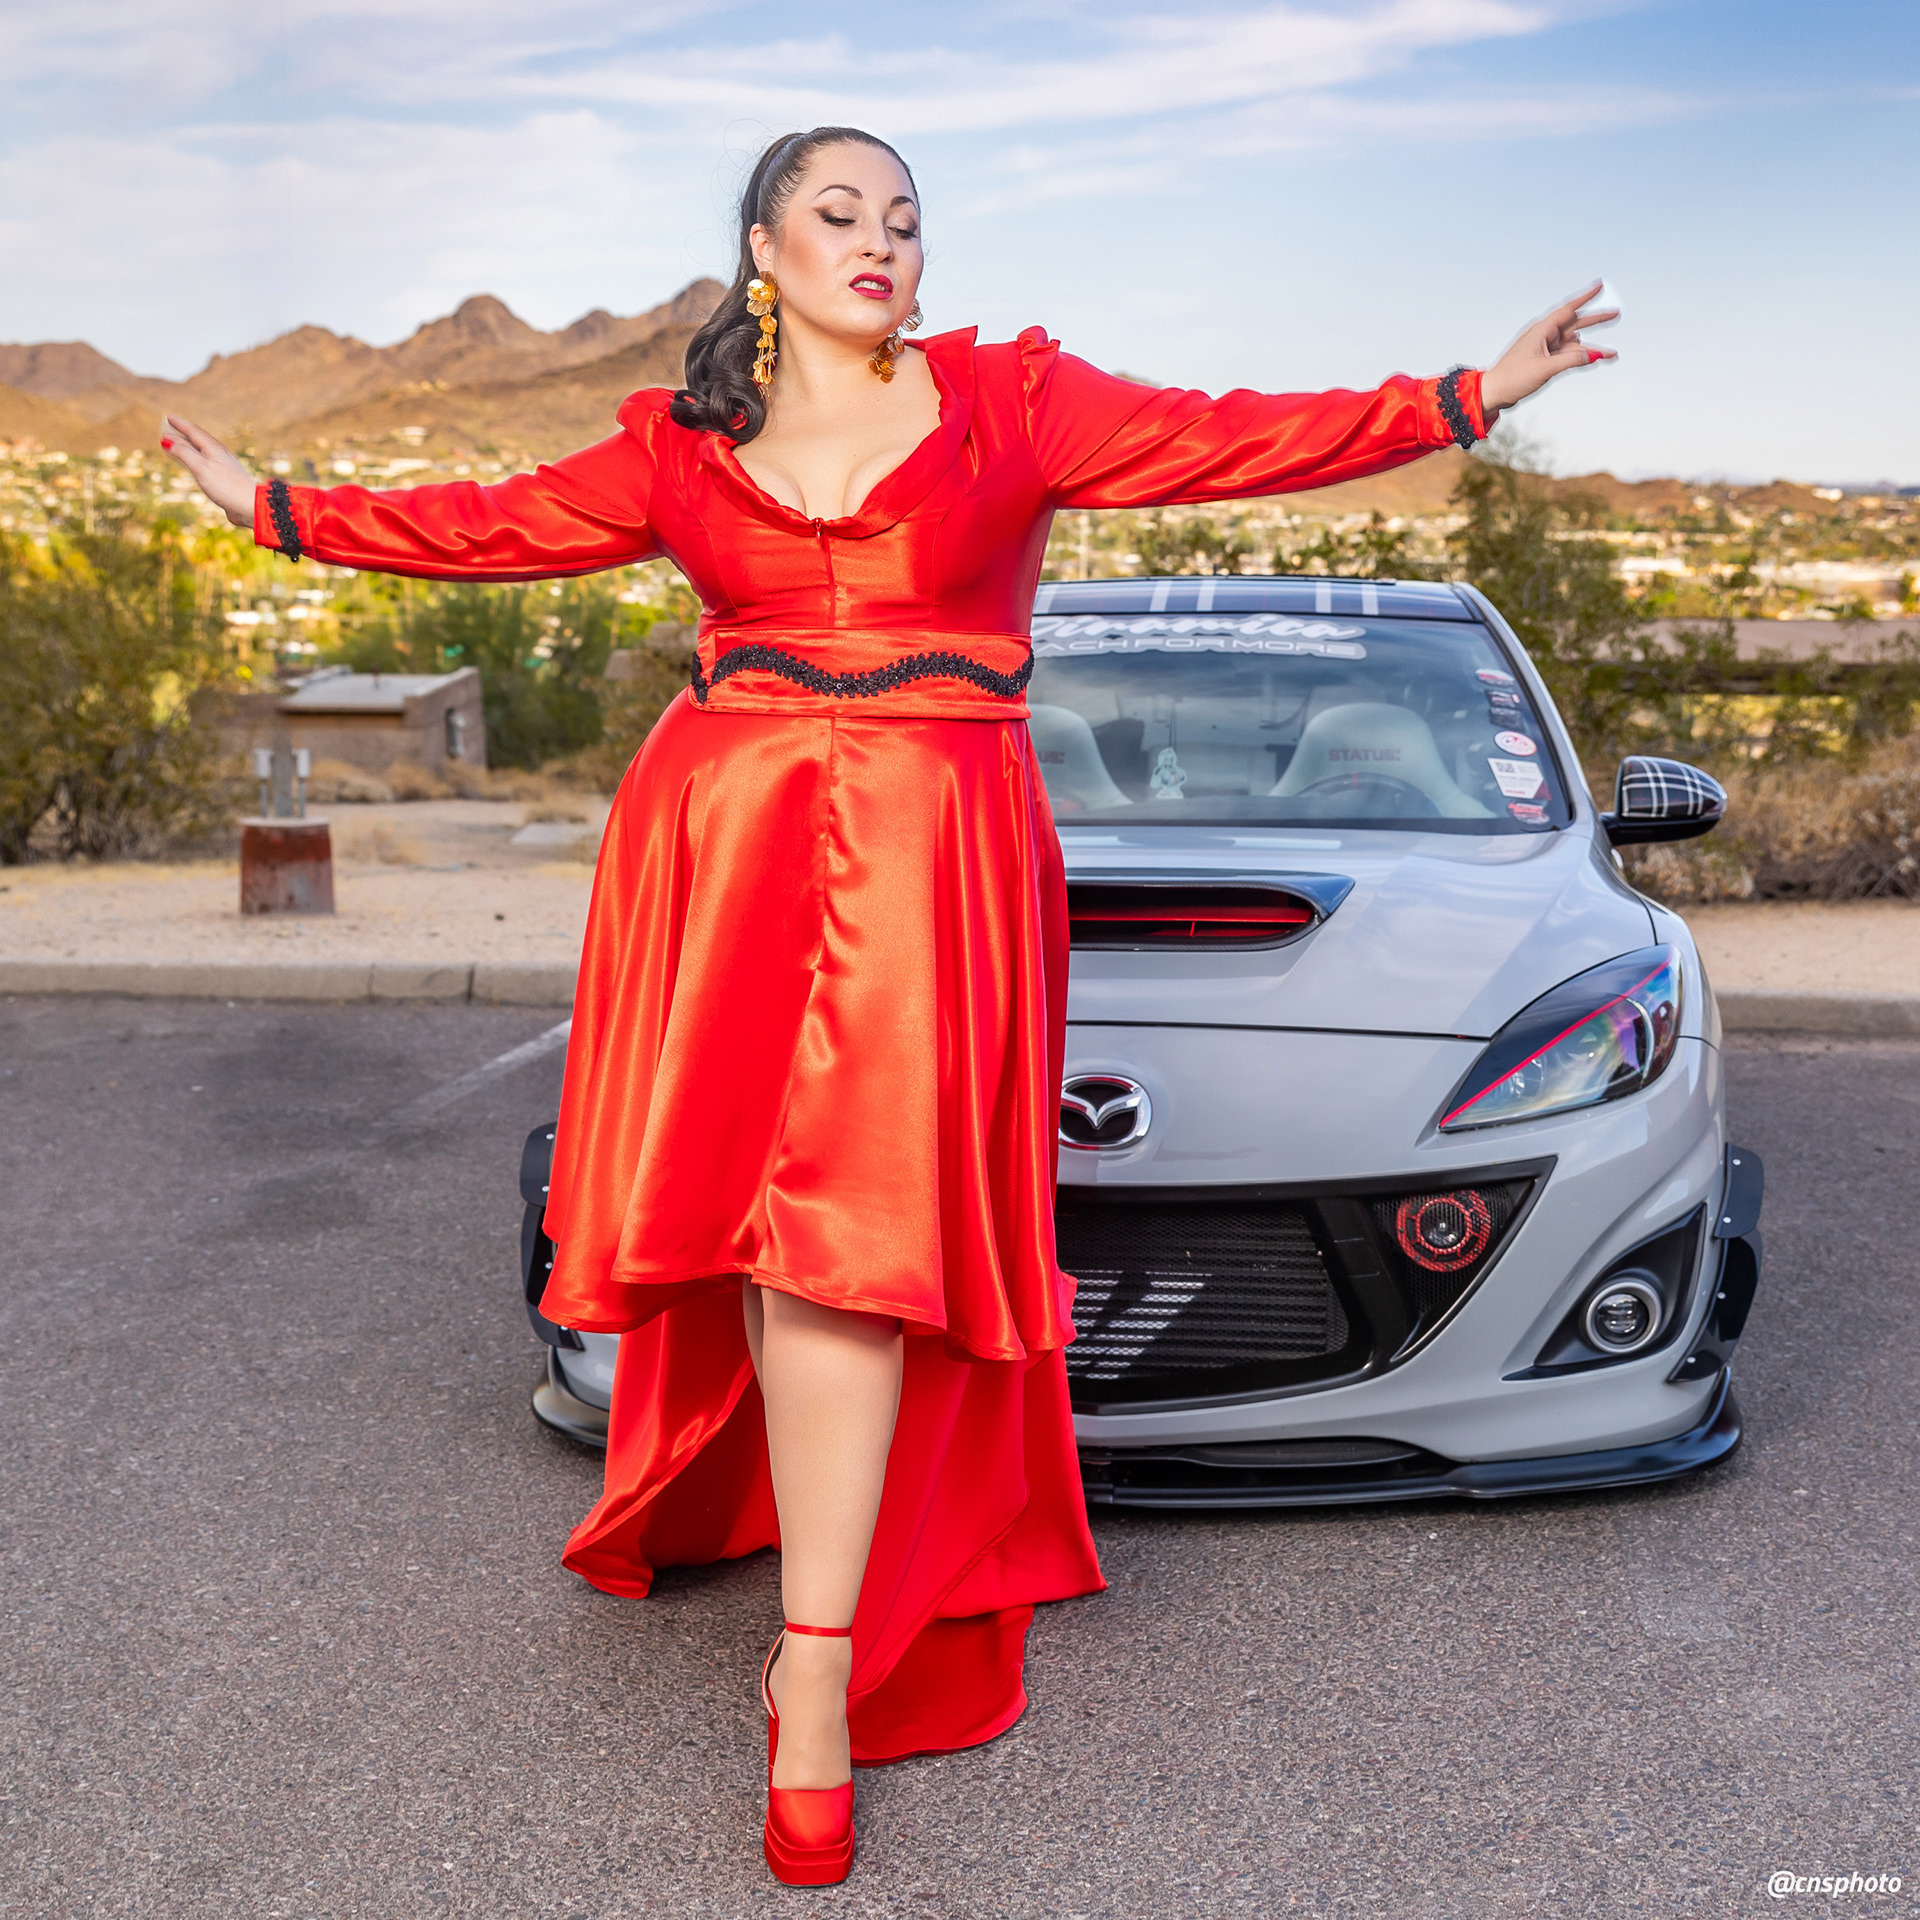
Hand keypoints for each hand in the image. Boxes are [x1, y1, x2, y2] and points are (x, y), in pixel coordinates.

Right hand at [159, 414, 257, 527]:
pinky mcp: (225, 479)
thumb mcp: (201, 468)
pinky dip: (195, 459)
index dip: (180, 424)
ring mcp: (223, 466)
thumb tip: (167, 440)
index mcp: (214, 449)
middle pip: (198, 440)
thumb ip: (184, 453)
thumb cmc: (226, 487)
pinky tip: (197, 465)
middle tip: (168, 429)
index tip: (168, 417)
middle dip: (182, 434)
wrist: (249, 506)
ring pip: (202, 452)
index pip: (194, 432)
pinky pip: (205, 463)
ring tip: (178, 445)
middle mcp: (219, 455)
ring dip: (188, 446)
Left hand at [1480, 281, 1617, 418]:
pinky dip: (1580, 356)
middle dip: (1596, 319)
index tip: (1600, 286)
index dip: (1585, 296)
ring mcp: (1544, 347)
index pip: (1568, 308)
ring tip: (1611, 353)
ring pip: (1573, 342)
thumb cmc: (1513, 378)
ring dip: (1592, 347)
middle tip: (1616, 314)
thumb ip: (1572, 360)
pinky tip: (1593, 358)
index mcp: (1541, 330)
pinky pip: (1567, 354)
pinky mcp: (1543, 359)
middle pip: (1575, 323)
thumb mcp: (1545, 369)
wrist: (1494, 392)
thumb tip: (1595, 355)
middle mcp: (1544, 335)